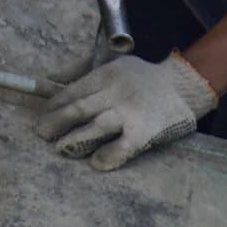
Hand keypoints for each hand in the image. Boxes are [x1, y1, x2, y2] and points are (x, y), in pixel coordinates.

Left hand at [35, 54, 217, 170]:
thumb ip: (81, 69)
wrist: (184, 85)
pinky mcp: (146, 131)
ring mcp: (130, 112)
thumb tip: (51, 77)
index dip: (55, 105)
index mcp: (105, 75)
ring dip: (77, 138)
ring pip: (98, 125)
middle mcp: (115, 92)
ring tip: (61, 148)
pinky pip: (125, 145)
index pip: (73, 90)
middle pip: (80, 107)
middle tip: (42, 133)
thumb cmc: (143, 76)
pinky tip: (97, 163)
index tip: (42, 115)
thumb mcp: (112, 62)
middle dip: (58, 121)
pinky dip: (110, 155)